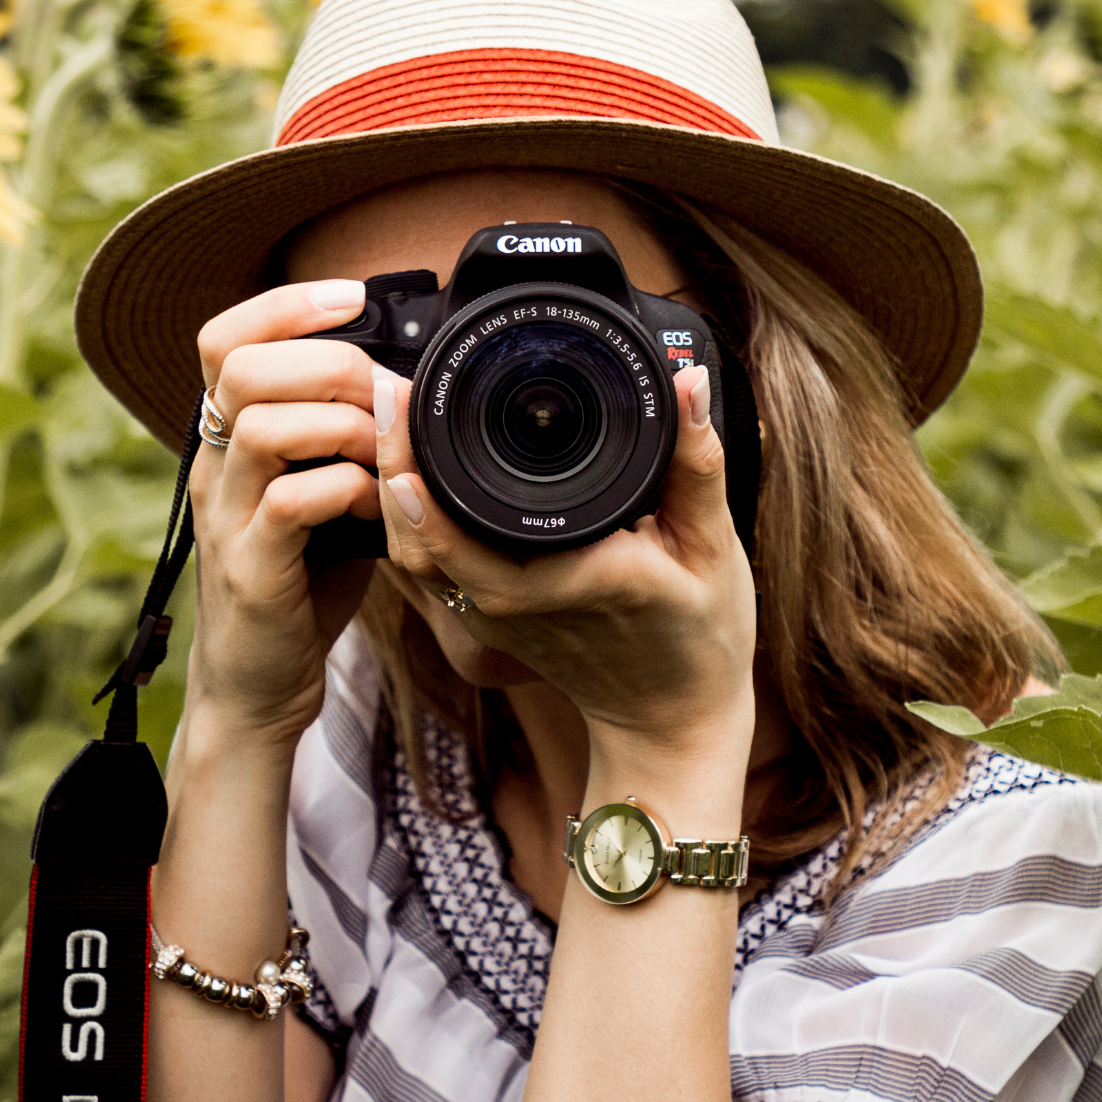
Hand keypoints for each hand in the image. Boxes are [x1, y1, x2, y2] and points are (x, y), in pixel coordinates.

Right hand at [185, 278, 385, 745]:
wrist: (257, 685)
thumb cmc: (300, 582)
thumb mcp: (321, 493)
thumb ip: (346, 441)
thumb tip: (410, 388)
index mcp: (226, 440)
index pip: (223, 338)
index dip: (285, 304)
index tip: (352, 296)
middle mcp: (212, 468)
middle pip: (241, 367)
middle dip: (328, 362)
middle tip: (383, 393)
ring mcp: (224, 518)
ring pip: (262, 425)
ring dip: (342, 425)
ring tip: (383, 452)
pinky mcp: (250, 570)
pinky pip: (291, 502)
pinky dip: (347, 490)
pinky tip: (376, 507)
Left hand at [376, 365, 756, 769]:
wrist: (671, 719)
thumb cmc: (701, 638)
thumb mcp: (714, 548)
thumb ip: (697, 463)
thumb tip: (687, 382)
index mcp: (574, 582)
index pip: (471, 541)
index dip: (423, 485)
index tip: (406, 410)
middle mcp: (519, 606)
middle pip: (420, 541)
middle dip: (392, 462)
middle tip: (387, 390)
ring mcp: (495, 619)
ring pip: (414, 557)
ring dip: (391, 488)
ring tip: (391, 414)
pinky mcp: (487, 621)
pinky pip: (430, 569)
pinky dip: (409, 518)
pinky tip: (409, 467)